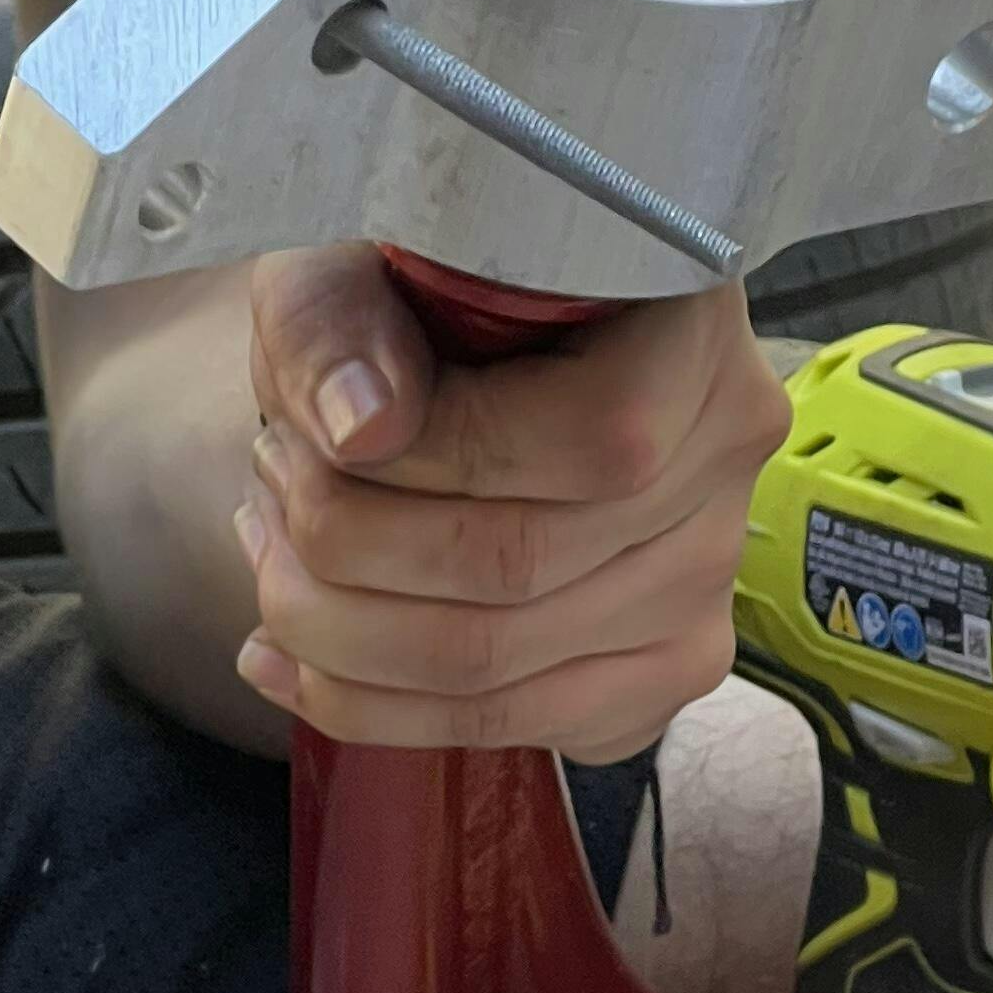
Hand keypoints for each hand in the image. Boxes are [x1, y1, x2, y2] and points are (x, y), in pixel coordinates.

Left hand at [231, 250, 790, 760]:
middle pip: (523, 570)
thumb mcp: (346, 263)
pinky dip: (373, 709)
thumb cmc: (408, 293)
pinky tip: (294, 658)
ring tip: (267, 555)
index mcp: (694, 335)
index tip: (310, 430)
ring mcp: (704, 586)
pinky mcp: (655, 674)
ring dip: (335, 630)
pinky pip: (510, 729)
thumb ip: (342, 322)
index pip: (596, 442)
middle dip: (342, 544)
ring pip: (498, 671)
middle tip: (265, 484)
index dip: (427, 460)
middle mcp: (727, 467)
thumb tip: (363, 427)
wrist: (455, 357)